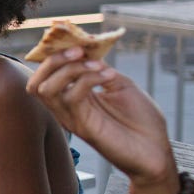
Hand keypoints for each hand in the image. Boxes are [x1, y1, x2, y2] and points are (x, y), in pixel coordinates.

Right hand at [27, 45, 176, 193]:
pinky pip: (72, 97)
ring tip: (97, 65)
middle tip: (80, 50)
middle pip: (35, 83)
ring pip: (45, 89)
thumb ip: (101, 70)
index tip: (76, 42)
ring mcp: (72, 119)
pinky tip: (108, 76)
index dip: (54, 56)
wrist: (157, 151)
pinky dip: (88, 79)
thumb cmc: (142, 121)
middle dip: (54, 60)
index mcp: (73, 99)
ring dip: (70, 69)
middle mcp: (66, 110)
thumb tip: (88, 52)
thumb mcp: (120, 85)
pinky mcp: (83, 127)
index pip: (45, 77)